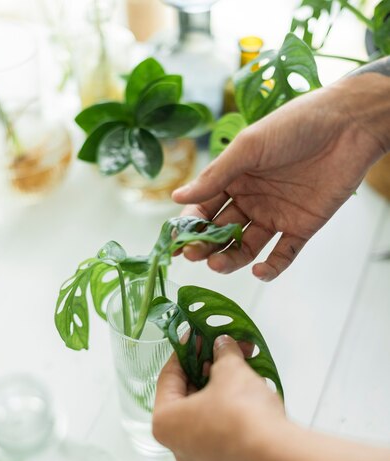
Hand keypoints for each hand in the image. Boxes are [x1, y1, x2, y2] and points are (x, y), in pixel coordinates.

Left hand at [153, 335, 286, 460]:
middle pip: (187, 394)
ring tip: (241, 363)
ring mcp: (201, 456)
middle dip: (208, 367)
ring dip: (222, 384)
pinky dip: (230, 405)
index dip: (186, 351)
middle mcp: (176, 444)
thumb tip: (223, 344)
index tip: (199, 336)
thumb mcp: (230, 370)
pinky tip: (248, 387)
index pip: (169, 377)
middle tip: (223, 348)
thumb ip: (222, 353)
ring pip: (206, 410)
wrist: (275, 454)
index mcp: (164, 422)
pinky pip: (220, 426)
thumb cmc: (240, 412)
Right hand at [173, 74, 385, 280]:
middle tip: (194, 255)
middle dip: (205, 245)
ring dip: (231, 259)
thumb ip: (215, 176)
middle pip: (221, 231)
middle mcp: (251, 200)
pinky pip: (283, 255)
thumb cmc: (295, 125)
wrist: (348, 125)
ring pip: (246, 247)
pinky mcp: (301, 228)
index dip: (189, 225)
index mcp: (234, 179)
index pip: (204, 208)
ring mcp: (275, 215)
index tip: (176, 241)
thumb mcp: (249, 147)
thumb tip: (177, 197)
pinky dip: (271, 268)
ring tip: (217, 264)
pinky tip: (259, 271)